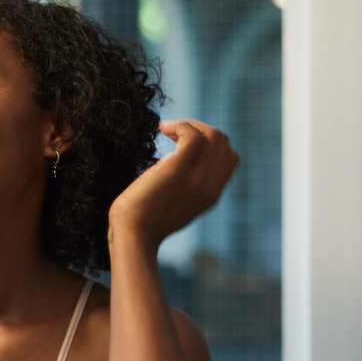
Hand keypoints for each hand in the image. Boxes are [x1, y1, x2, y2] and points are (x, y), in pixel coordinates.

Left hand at [108, 119, 238, 251]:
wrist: (132, 236)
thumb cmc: (143, 220)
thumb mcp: (173, 201)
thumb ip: (183, 183)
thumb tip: (173, 156)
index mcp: (211, 194)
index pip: (229, 156)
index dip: (209, 140)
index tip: (183, 141)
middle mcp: (210, 187)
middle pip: (223, 141)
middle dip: (199, 127)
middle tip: (173, 132)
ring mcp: (197, 180)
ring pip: (214, 135)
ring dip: (189, 124)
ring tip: (167, 129)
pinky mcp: (177, 172)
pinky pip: (192, 136)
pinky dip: (180, 125)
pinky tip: (162, 129)